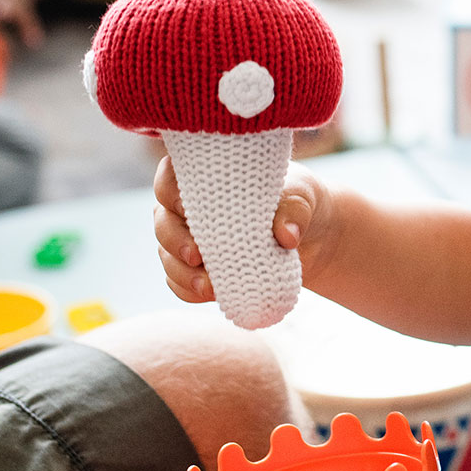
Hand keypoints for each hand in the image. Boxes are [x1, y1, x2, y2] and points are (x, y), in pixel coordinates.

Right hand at [154, 156, 330, 303]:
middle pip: (162, 220)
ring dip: (182, 273)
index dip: (170, 192)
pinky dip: (190, 290)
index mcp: (207, 176)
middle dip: (174, 241)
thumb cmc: (296, 201)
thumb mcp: (302, 197)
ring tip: (209, 287)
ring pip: (166, 255)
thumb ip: (294, 210)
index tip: (185, 208)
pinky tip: (211, 295)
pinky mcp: (197, 269)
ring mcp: (188, 238)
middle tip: (196, 256)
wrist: (308, 235)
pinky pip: (179, 282)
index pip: (170, 175)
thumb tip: (286, 236)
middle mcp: (189, 205)